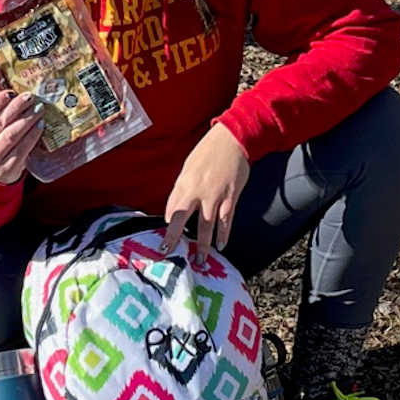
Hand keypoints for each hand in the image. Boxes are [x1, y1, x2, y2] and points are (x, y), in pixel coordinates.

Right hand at [0, 90, 44, 183]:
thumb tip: (15, 94)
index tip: (11, 93)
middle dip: (16, 107)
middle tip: (29, 97)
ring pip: (10, 135)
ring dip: (27, 119)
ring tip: (37, 109)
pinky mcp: (6, 170)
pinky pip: (22, 149)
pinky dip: (33, 135)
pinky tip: (40, 124)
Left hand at [161, 124, 249, 260]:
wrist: (233, 139)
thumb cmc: (209, 151)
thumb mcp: (189, 166)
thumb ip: (183, 187)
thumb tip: (178, 207)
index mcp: (183, 182)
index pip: (171, 209)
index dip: (168, 225)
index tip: (166, 238)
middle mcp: (196, 191)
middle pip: (181, 219)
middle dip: (173, 238)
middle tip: (168, 254)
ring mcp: (214, 195)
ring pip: (206, 225)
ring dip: (203, 245)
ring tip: (200, 260)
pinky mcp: (231, 197)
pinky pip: (226, 220)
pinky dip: (224, 234)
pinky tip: (222, 245)